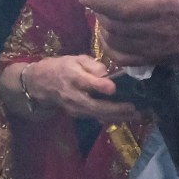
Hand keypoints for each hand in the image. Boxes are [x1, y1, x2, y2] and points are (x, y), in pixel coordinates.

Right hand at [12, 52, 139, 121]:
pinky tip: (125, 117)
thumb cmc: (63, 67)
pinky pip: (96, 118)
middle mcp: (73, 95)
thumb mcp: (75, 58)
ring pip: (97, 115)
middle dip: (115, 109)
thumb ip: (91, 64)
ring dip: (117, 117)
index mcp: (72, 76)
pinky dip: (111, 119)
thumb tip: (106, 73)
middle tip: (133, 108)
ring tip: (135, 115)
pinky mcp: (78, 114)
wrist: (42, 84)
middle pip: (94, 105)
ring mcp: (75, 108)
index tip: (113, 88)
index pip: (86, 83)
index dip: (99, 86)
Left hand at [88, 0, 178, 62]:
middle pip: (118, 26)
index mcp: (171, 6)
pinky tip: (114, 37)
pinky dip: (113, 49)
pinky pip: (128, 60)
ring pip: (119, 44)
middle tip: (97, 1)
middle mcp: (164, 31)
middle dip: (100, 13)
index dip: (101, 2)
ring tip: (105, 17)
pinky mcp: (162, 61)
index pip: (127, 8)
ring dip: (105, 30)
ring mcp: (162, 49)